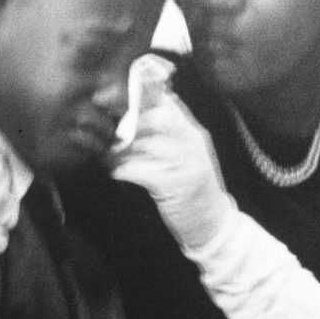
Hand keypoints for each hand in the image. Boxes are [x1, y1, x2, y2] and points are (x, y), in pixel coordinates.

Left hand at [110, 78, 234, 254]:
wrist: (212, 224)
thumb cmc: (191, 187)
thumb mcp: (185, 153)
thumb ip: (168, 131)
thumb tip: (138, 109)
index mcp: (192, 131)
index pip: (167, 100)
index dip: (139, 94)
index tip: (114, 98)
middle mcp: (193, 142)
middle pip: (158, 116)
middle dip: (128, 121)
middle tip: (106, 130)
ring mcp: (187, 163)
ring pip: (148, 143)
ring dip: (121, 148)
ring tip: (107, 154)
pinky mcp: (176, 186)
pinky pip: (142, 170)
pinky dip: (123, 170)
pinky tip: (115, 172)